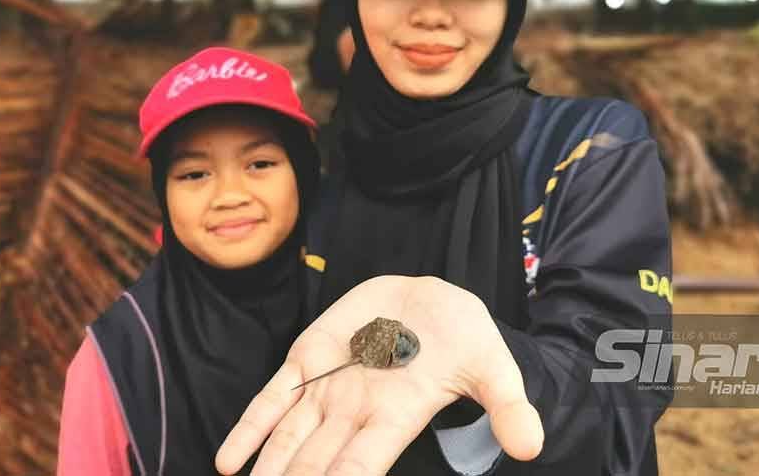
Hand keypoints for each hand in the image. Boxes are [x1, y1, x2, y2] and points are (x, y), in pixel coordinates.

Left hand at [215, 275, 543, 475]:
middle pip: (316, 464)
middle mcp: (356, 412)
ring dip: (266, 472)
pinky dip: (250, 429)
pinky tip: (228, 462)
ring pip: (287, 439)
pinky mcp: (308, 358)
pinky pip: (272, 400)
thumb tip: (530, 447)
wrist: (432, 299)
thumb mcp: (492, 364)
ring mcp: (328, 387)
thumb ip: (507, 404)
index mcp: (397, 417)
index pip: (362, 464)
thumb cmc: (463, 338)